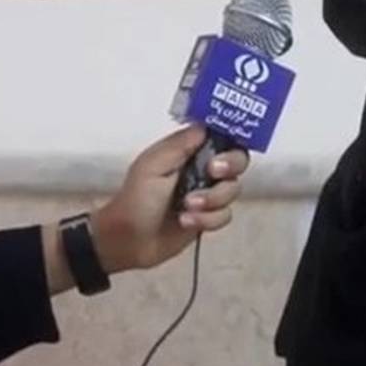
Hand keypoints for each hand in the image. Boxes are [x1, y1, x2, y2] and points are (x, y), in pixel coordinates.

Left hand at [41, 125, 249, 294]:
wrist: (128, 240)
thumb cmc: (136, 198)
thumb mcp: (153, 165)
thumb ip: (180, 144)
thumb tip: (206, 125)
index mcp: (188, 152)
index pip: (221, 136)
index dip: (230, 140)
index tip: (221, 151)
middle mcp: (202, 170)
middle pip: (237, 160)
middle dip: (229, 167)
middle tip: (213, 173)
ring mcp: (207, 194)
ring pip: (232, 190)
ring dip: (212, 199)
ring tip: (187, 207)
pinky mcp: (209, 218)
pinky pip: (225, 215)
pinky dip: (207, 219)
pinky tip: (186, 222)